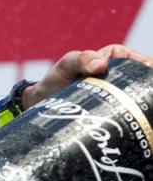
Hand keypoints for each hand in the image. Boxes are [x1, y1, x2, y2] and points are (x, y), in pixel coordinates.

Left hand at [21, 44, 152, 109]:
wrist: (39, 106)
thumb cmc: (53, 82)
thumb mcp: (65, 66)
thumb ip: (80, 60)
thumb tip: (101, 65)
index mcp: (108, 60)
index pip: (132, 58)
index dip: (142, 63)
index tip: (149, 69)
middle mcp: (114, 77)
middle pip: (138, 78)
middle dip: (147, 83)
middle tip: (149, 93)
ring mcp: (113, 95)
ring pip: (135, 96)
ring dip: (143, 101)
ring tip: (148, 108)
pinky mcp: (111, 112)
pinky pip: (127, 112)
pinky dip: (136, 116)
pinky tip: (142, 121)